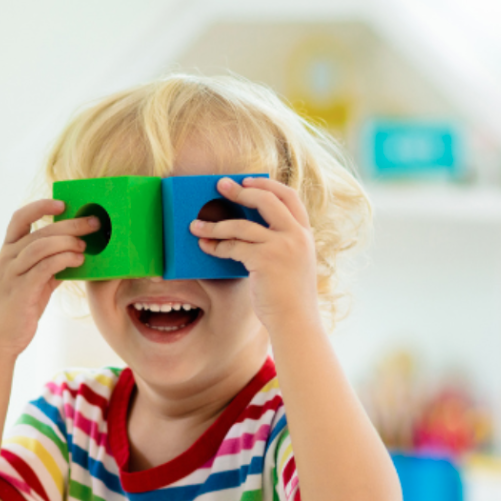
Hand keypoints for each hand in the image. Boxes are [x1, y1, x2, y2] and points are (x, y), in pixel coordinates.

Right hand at [0, 198, 90, 358]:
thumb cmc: (16, 310)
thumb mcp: (32, 283)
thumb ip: (48, 266)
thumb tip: (74, 254)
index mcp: (8, 252)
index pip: (20, 218)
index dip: (40, 206)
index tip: (63, 203)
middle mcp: (7, 259)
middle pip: (39, 231)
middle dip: (69, 224)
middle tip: (93, 223)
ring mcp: (11, 274)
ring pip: (40, 246)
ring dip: (67, 242)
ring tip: (86, 246)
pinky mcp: (20, 291)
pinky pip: (43, 268)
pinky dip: (63, 260)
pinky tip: (78, 261)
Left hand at [190, 177, 319, 326]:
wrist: (296, 321)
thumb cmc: (289, 297)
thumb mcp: (293, 263)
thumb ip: (280, 243)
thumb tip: (246, 229)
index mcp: (305, 234)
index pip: (289, 196)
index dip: (268, 185)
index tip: (249, 180)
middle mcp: (297, 235)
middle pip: (267, 200)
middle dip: (241, 190)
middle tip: (220, 185)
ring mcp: (283, 246)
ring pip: (243, 225)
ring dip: (215, 225)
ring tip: (196, 225)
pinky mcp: (266, 259)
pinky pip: (235, 246)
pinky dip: (217, 246)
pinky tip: (205, 247)